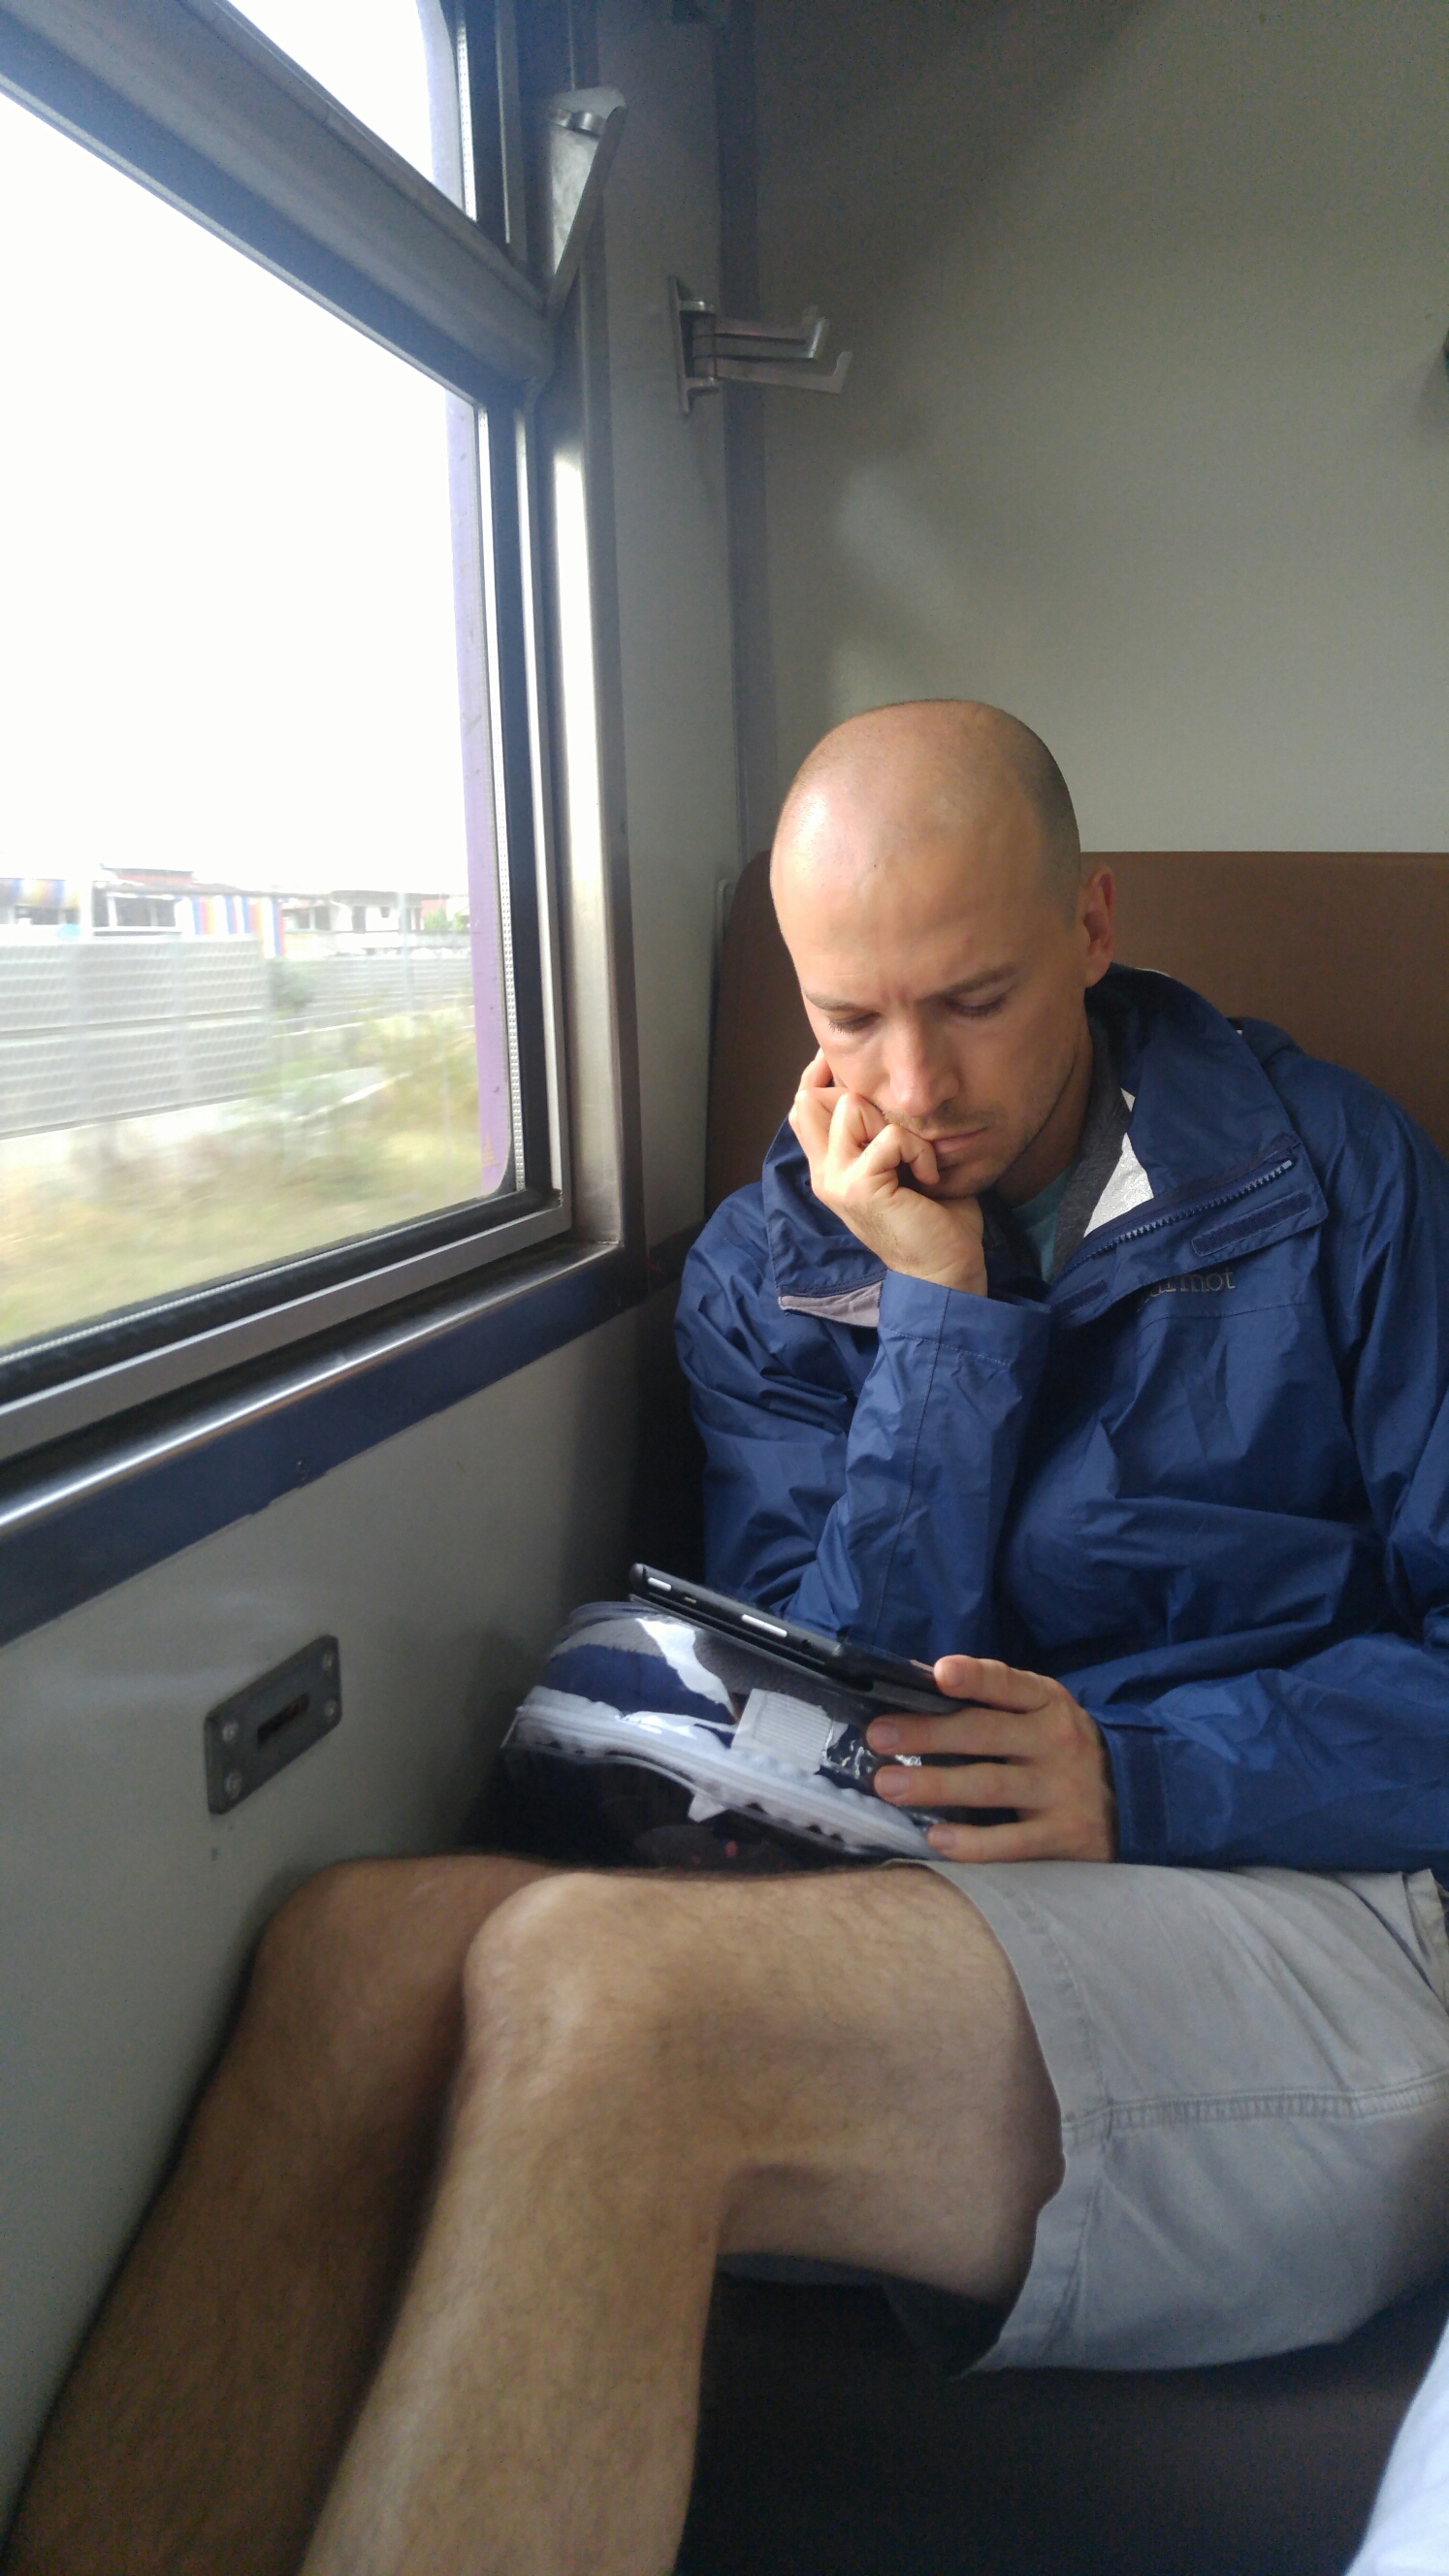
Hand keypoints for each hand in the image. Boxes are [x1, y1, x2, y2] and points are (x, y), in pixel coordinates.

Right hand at [787, 1053, 986, 1295]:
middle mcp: (824, 1173)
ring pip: (849, 1107)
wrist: (943, 1270)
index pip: (802, 1106)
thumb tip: (881, 1089)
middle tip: (896, 1135)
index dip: (819, 1078)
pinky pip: (889, 1136)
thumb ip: (879, 1133)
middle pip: (811, 1099)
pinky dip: (917, 1150)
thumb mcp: (899, 1166)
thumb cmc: (932, 1218)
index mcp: (829, 1167)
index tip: (850, 1070)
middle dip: (860, 1099)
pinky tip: (926, 1177)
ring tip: (914, 1160)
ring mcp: (837, 1180)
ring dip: (896, 1126)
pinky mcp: (859, 1187)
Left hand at [867, 1656, 1116, 1860]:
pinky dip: (972, 1842)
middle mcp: (1055, 1741)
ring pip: (990, 1786)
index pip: (1007, 1684)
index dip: (975, 1677)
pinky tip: (935, 1838)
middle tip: (879, 1736)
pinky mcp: (1063, 1835)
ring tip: (888, 1786)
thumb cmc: (1059, 1749)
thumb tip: (919, 1686)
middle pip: (985, 1734)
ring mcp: (1060, 1790)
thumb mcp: (1040, 1713)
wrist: (1132, 1800)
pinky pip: (1011, 1841)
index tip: (939, 1674)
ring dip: (935, 1785)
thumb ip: (991, 1702)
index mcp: (1046, 1702)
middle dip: (928, 1733)